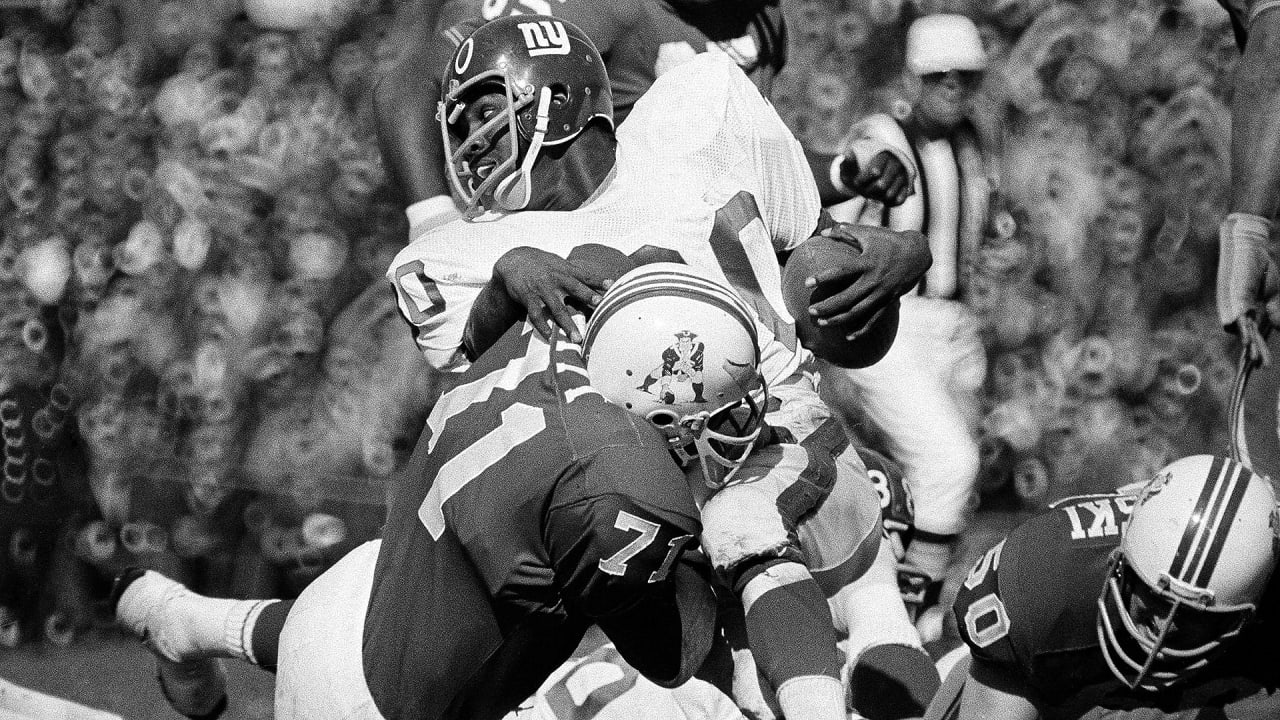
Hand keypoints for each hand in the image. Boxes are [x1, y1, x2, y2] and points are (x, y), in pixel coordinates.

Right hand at [493, 246, 613, 341]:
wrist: (514, 261)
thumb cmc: (542, 265)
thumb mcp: (560, 264)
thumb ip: (578, 274)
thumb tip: (601, 282)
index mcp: (565, 271)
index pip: (585, 275)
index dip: (598, 280)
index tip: (612, 285)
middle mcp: (556, 280)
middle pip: (574, 288)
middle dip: (587, 295)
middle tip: (600, 304)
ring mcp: (542, 290)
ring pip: (557, 308)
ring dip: (567, 324)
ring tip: (577, 338)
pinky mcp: (529, 298)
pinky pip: (536, 315)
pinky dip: (542, 326)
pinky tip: (550, 337)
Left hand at [805, 224, 930, 329]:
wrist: (918, 254)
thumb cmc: (889, 241)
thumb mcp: (868, 233)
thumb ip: (844, 231)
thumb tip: (822, 231)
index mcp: (867, 263)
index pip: (841, 272)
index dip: (823, 277)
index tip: (807, 283)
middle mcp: (874, 280)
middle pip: (847, 298)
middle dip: (827, 306)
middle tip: (810, 311)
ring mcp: (882, 294)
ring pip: (857, 312)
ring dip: (838, 319)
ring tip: (821, 323)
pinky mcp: (888, 302)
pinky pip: (874, 319)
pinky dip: (862, 330)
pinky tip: (848, 337)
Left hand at [841, 151, 913, 206]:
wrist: (872, 176)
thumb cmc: (859, 170)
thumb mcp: (850, 164)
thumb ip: (846, 162)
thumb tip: (844, 159)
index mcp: (884, 155)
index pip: (874, 172)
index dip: (861, 181)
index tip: (856, 182)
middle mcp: (897, 164)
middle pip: (881, 186)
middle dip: (869, 191)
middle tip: (865, 190)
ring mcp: (904, 176)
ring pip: (889, 195)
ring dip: (877, 197)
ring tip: (873, 192)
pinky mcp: (908, 188)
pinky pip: (898, 201)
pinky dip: (887, 203)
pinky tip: (882, 199)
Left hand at [1216, 218, 1277, 365]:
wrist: (1251, 248)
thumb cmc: (1260, 270)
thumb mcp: (1273, 294)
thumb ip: (1275, 311)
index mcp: (1247, 312)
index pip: (1253, 335)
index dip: (1257, 350)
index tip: (1262, 366)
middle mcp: (1237, 312)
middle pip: (1247, 336)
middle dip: (1256, 352)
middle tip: (1263, 367)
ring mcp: (1234, 305)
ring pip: (1242, 330)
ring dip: (1250, 343)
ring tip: (1256, 359)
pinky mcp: (1234, 297)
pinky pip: (1238, 316)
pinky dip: (1243, 327)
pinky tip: (1247, 338)